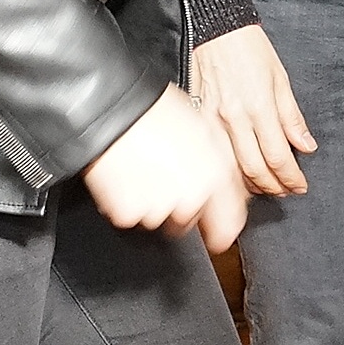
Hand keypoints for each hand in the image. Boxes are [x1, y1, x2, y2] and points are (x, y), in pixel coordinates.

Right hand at [83, 84, 249, 251]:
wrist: (113, 110)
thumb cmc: (156, 111)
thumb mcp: (204, 129)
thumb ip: (219, 164)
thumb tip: (225, 183)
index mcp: (215, 177)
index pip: (231, 223)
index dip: (224, 229)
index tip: (218, 234)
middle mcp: (191, 199)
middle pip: (190, 221)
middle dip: (181, 207)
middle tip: (167, 179)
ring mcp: (158, 210)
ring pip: (160, 219)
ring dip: (154, 204)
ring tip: (145, 170)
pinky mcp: (127, 215)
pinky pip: (131, 216)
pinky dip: (128, 202)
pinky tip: (127, 175)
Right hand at [191, 25, 318, 196]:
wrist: (217, 29)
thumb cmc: (250, 48)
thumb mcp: (281, 78)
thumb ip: (292, 117)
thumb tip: (307, 146)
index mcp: (259, 106)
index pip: (278, 156)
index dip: (292, 177)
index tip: (300, 185)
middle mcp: (235, 117)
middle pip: (255, 169)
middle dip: (274, 187)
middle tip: (286, 191)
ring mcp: (213, 120)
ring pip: (231, 167)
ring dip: (251, 185)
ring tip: (266, 186)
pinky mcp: (198, 119)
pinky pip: (214, 154)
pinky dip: (228, 170)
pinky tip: (238, 174)